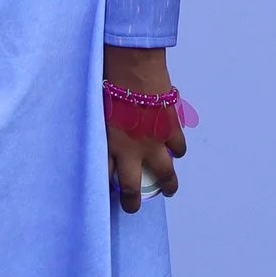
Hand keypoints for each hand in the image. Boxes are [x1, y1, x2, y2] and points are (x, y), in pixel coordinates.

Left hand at [104, 45, 185, 215]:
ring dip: (168, 182)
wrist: (133, 69)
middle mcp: (129, 149)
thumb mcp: (97, 108)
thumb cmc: (108, 83)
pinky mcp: (170, 130)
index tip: (104, 194)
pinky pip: (179, 149)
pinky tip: (175, 150)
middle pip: (132, 186)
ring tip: (169, 187)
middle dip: (133, 201)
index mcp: (108, 143)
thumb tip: (104, 129)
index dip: (103, 187)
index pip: (104, 176)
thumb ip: (102, 124)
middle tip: (133, 208)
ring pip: (165, 174)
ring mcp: (153, 142)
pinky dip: (177, 150)